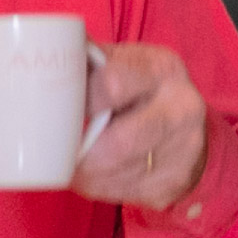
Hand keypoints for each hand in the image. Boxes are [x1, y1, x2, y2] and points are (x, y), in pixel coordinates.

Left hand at [68, 39, 212, 214]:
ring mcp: (183, 149)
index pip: (112, 83)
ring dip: (83, 174)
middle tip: (56, 153)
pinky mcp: (174, 182)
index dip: (81, 101)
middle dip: (81, 152)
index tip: (60, 111)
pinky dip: (98, 187)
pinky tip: (91, 177)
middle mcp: (181, 108)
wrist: (190, 130)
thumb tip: (47, 46)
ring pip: (117, 172)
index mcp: (161, 68)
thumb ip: (92, 60)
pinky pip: (124, 192)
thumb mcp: (127, 64)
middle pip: (119, 142)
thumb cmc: (142, 92)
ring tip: (68, 166)